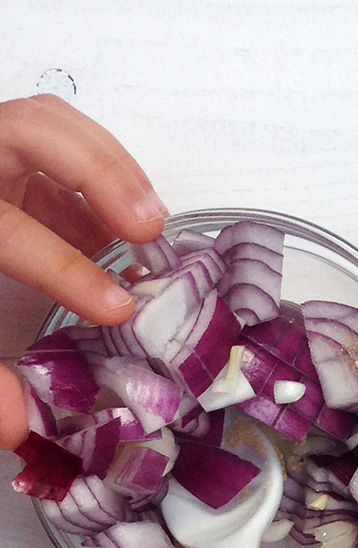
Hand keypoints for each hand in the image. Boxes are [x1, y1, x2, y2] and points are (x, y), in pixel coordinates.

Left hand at [0, 95, 168, 449]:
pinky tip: (128, 233)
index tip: (114, 308)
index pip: (6, 227)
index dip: (61, 264)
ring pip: (48, 122)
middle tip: (146, 229)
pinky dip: (105, 181)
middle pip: (28, 128)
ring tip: (152, 224)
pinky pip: (61, 150)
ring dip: (112, 168)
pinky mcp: (7, 165)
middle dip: (97, 174)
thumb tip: (18, 424)